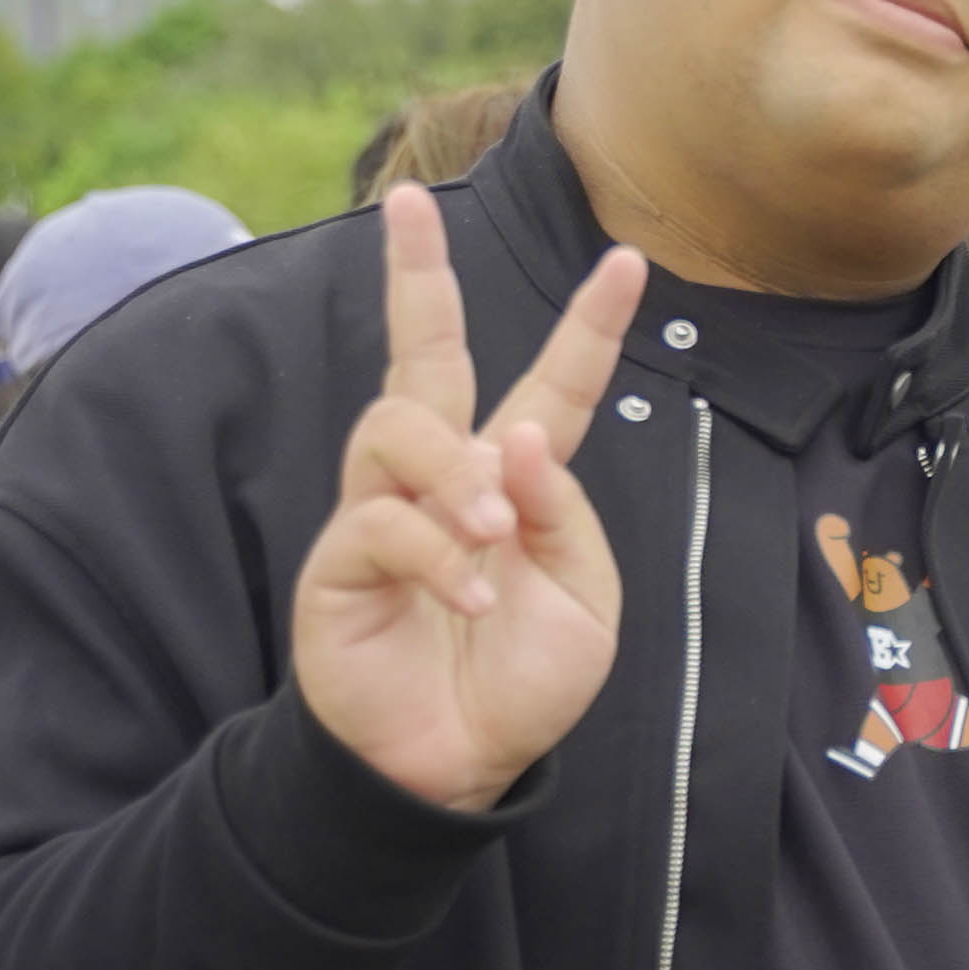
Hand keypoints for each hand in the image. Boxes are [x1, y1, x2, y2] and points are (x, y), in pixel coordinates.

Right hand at [294, 184, 649, 813]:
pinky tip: (468, 598)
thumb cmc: (520, 684)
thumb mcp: (582, 604)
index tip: (627, 260)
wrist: (458, 767)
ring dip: (454, 472)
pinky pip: (379, 525)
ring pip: (397, 428)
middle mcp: (441, 479)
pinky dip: (434, 553)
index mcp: (513, 480)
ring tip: (493, 531)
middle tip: (406, 203)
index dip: (587, 326)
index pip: (549, 384)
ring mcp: (382, 514)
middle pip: (422, 355)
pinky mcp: (340, 564)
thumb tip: (519, 440)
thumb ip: (565, 518)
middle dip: (416, 275)